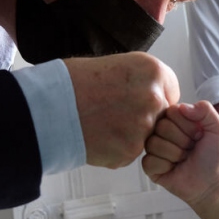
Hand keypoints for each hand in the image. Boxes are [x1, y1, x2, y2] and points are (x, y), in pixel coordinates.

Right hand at [65, 52, 178, 168]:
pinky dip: (114, 149)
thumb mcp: (117, 65)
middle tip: (114, 113)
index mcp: (152, 71)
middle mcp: (154, 98)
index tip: (139, 99)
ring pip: (145, 136)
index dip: (156, 97)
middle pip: (160, 116)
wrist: (47, 106)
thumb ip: (141, 80)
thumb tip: (153, 92)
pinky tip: (96, 136)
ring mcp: (143, 127)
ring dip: (128, 134)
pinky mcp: (129, 151)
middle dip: (142, 118)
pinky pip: (128, 153)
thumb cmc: (73, 82)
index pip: (171, 91)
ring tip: (101, 123)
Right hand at [143, 101, 218, 205]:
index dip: (187, 125)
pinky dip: (165, 166)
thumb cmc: (213, 155)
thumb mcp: (217, 128)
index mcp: (176, 118)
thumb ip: (206, 110)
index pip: (171, 111)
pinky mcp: (149, 165)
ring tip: (183, 159)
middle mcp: (161, 131)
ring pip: (153, 143)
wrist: (210, 182)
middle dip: (182, 141)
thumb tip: (182, 107)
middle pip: (162, 127)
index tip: (198, 135)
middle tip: (191, 149)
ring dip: (175, 154)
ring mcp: (153, 148)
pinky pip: (149, 160)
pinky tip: (173, 168)